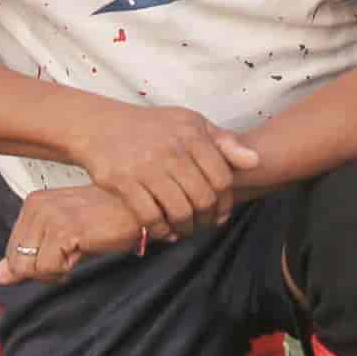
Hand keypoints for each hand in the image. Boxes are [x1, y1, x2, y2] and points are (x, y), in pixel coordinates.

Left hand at [0, 182, 146, 285]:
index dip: (40, 264)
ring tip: (81, 250)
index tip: (68, 249)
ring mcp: (49, 216)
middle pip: (18, 263)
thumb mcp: (64, 237)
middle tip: (75, 252)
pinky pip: (50, 269)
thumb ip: (30, 253)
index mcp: (34, 203)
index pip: (14, 254)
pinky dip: (68, 269)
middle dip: (45, 269)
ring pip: (31, 269)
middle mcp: (36, 205)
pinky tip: (87, 249)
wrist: (142, 210)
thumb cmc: (108, 222)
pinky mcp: (63, 229)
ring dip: (57, 270)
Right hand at [68, 99, 260, 240]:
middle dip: (207, 219)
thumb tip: (255, 162)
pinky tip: (165, 232)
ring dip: (186, 228)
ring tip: (186, 230)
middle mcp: (171, 149)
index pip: (222, 177)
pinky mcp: (124, 183)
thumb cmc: (153, 127)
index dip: (226, 202)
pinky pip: (150, 217)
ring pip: (180, 211)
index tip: (221, 213)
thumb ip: (224, 143)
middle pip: (203, 198)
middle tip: (204, 225)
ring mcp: (147, 167)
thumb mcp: (190, 124)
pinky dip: (161, 230)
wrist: (101, 126)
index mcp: (192, 134)